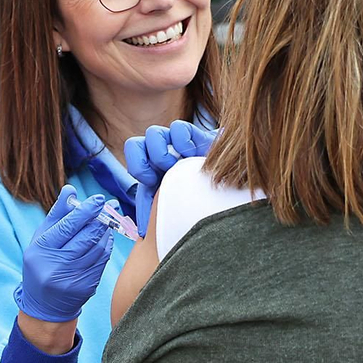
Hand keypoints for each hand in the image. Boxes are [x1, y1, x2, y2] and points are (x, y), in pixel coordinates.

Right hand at [12, 185, 114, 322]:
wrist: (44, 306)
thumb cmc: (40, 264)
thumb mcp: (40, 239)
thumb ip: (56, 215)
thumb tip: (71, 190)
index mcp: (41, 250)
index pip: (68, 227)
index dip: (86, 211)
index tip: (99, 199)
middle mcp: (56, 266)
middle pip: (86, 237)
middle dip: (100, 219)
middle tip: (109, 207)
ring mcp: (73, 279)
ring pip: (98, 249)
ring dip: (105, 232)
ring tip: (105, 222)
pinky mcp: (87, 287)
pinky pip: (102, 261)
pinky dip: (106, 247)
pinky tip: (105, 239)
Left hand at [124, 121, 216, 235]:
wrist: (229, 191)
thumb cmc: (199, 203)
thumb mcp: (173, 209)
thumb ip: (158, 214)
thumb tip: (142, 234)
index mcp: (152, 168)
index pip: (132, 155)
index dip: (137, 166)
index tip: (150, 183)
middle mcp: (161, 153)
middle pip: (134, 144)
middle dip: (141, 161)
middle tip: (155, 177)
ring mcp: (177, 144)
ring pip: (153, 133)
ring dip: (159, 153)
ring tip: (175, 167)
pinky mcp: (196, 136)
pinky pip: (178, 128)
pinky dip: (182, 142)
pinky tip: (192, 157)